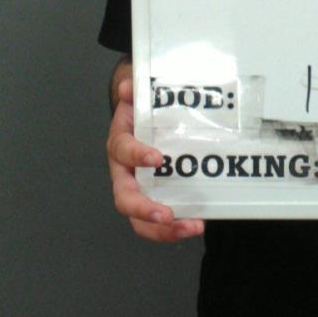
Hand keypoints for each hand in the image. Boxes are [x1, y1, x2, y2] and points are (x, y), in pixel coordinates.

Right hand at [106, 77, 205, 241]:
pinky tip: (197, 224)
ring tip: (191, 227)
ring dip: (163, 229)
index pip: (122, 151)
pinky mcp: (155, 198)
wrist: (141, 118)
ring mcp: (139, 189)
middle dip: (144, 209)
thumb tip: (128, 86)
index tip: (157, 158)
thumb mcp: (137, 96)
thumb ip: (134, 90)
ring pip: (139, 218)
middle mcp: (125, 173)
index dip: (136, 155)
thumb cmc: (140, 110)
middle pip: (124, 198)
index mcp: (120, 145)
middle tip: (167, 215)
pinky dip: (175, 228)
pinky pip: (158, 220)